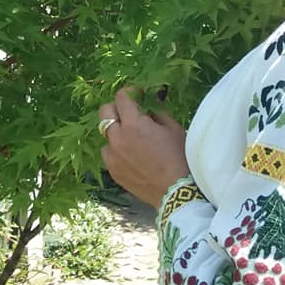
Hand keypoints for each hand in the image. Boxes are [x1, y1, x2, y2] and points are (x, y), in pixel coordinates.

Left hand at [99, 87, 189, 206]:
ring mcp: (112, 156)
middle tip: (129, 112)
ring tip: (132, 139)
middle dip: (116, 107)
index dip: (130, 92)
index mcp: (134, 124)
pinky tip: (131, 155)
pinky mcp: (113, 171)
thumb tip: (147, 105)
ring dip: (117, 132)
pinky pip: (109, 154)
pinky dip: (117, 150)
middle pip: (104, 112)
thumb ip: (156, 112)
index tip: (138, 94)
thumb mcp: (173, 128)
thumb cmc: (180, 157)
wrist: (176, 192)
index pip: (122, 98)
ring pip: (106, 135)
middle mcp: (118, 138)